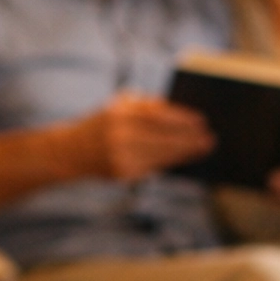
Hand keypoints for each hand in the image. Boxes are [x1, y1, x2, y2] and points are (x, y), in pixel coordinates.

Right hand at [75, 94, 213, 181]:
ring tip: (203, 148)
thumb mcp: (118, 106)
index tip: (201, 121)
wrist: (70, 151)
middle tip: (209, 139)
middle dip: (188, 139)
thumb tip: (180, 114)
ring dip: (184, 153)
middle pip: (163, 138)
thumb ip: (145, 106)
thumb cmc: (102, 123)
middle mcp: (119, 136)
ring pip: (160, 155)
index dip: (182, 119)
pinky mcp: (122, 174)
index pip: (157, 116)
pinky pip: (153, 167)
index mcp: (119, 114)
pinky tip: (184, 158)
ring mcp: (120, 157)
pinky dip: (170, 162)